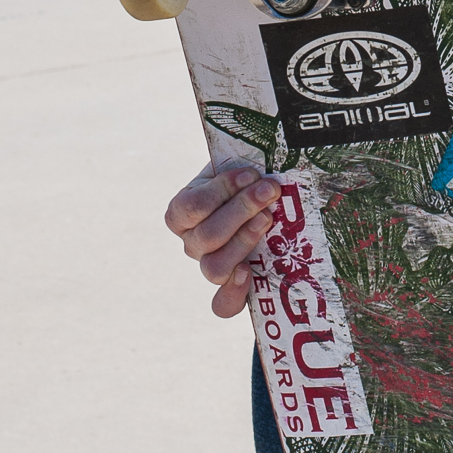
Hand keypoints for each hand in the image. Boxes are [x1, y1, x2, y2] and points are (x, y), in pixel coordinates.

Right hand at [165, 160, 280, 318]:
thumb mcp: (239, 161)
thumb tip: (263, 148)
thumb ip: (243, 157)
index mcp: (183, 212)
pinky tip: (249, 273)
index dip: (220, 192)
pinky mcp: (230, 286)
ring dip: (245, 241)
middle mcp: (191, 242)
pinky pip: (223, 305)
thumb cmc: (247, 177)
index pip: (191, 207)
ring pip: (215, 266)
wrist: (261, 200)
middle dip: (242, 210)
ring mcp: (208, 265)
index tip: (250, 174)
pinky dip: (233, 294)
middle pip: (207, 236)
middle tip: (270, 191)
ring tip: (268, 218)